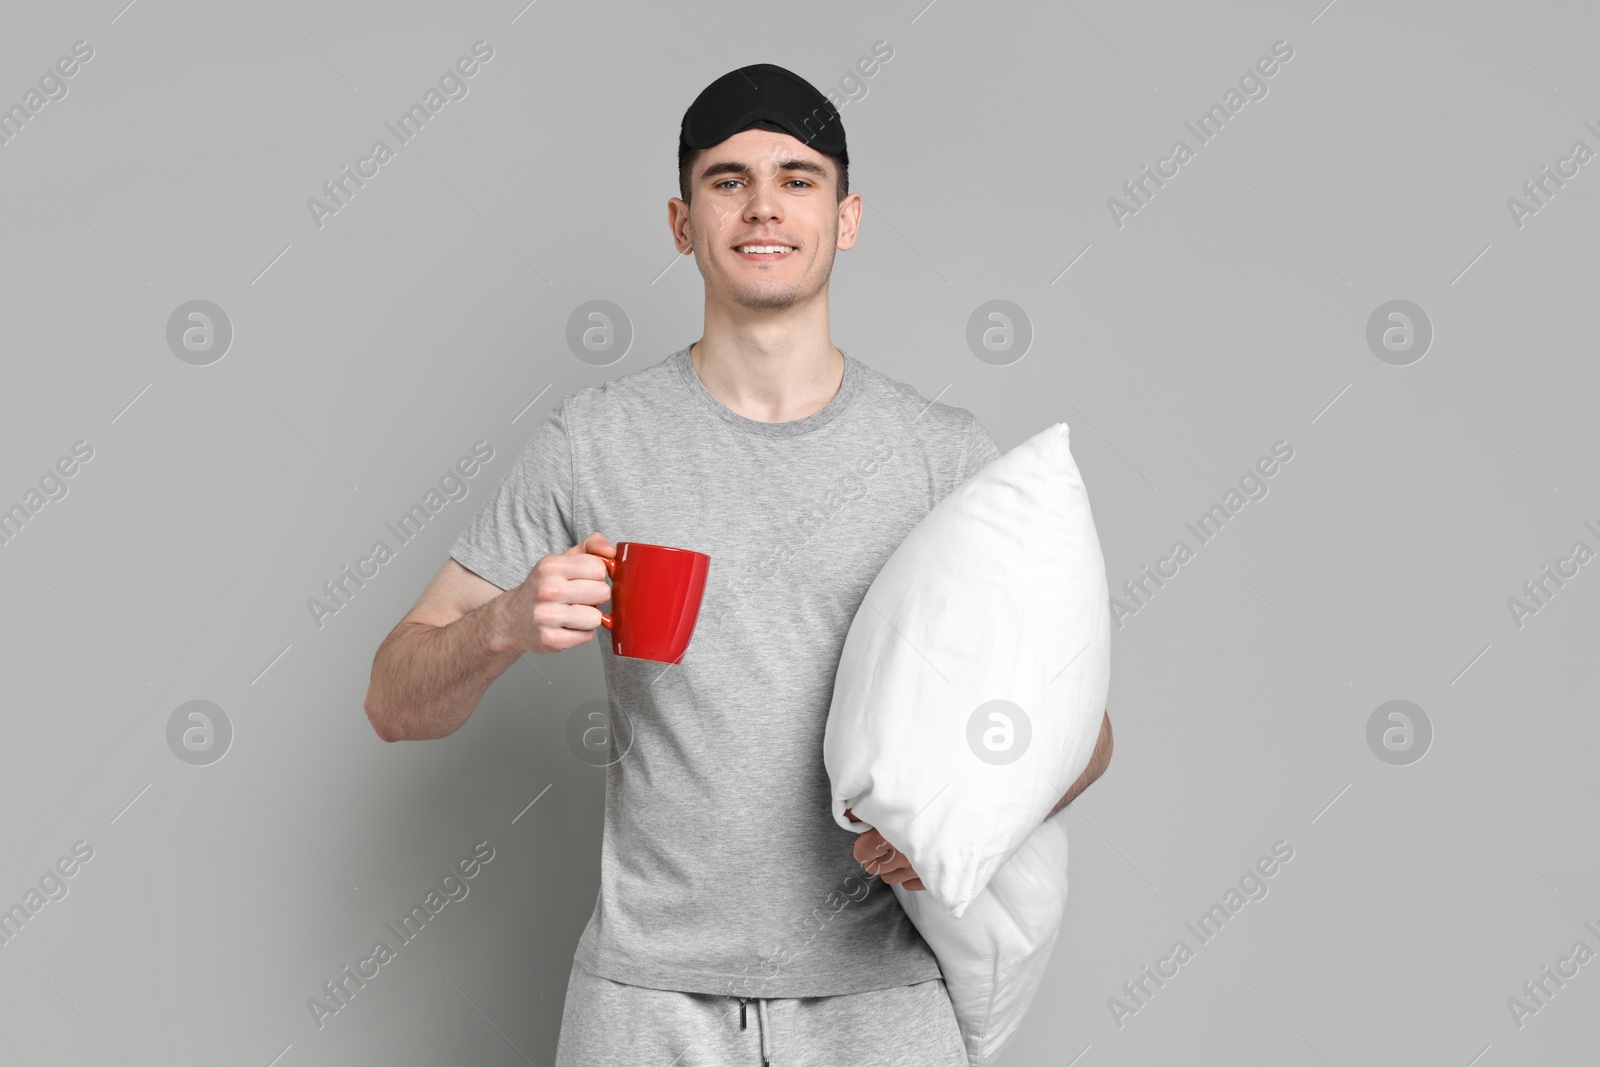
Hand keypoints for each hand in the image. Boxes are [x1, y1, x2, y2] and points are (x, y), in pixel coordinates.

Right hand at [493, 532, 616, 654]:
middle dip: (596, 597)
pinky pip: (587, 636)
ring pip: (596, 617)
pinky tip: (566, 626)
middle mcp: (548, 589)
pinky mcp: (550, 639)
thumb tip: (611, 551)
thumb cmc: (543, 588)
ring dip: (589, 617)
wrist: (512, 619)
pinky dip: (581, 633)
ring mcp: (547, 616)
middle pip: (602, 592)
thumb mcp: (562, 560)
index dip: (597, 575)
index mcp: (551, 566)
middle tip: (579, 598)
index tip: (584, 579)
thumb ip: (590, 547)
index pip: (599, 568)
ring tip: (572, 613)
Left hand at [844, 807, 924, 890]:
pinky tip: (911, 860)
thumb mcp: (891, 801)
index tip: (867, 838)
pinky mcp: (931, 876)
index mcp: (888, 836)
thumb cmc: (924, 803)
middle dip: (874, 857)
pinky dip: (908, 874)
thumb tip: (847, 813)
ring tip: (896, 851)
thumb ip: (865, 809)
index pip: (862, 853)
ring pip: (890, 878)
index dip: (863, 845)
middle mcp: (902, 856)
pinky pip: (910, 884)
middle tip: (881, 844)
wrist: (971, 810)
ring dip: (890, 867)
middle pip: (875, 868)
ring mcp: (919, 868)